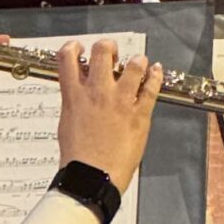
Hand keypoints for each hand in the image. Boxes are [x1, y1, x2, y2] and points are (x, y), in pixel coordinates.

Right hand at [55, 40, 163, 189]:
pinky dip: (156, 76)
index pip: (67, 57)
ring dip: (136, 61)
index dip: (74, 47)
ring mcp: (120, 102)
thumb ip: (74, 102)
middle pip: (102, 51)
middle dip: (108, 47)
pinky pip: (151, 88)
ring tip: (137, 63)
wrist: (92, 176)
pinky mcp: (139, 115)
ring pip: (133, 65)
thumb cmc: (78, 157)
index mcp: (74, 95)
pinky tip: (156, 71)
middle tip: (112, 54)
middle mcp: (97, 93)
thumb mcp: (67, 123)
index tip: (80, 49)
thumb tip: (78, 92)